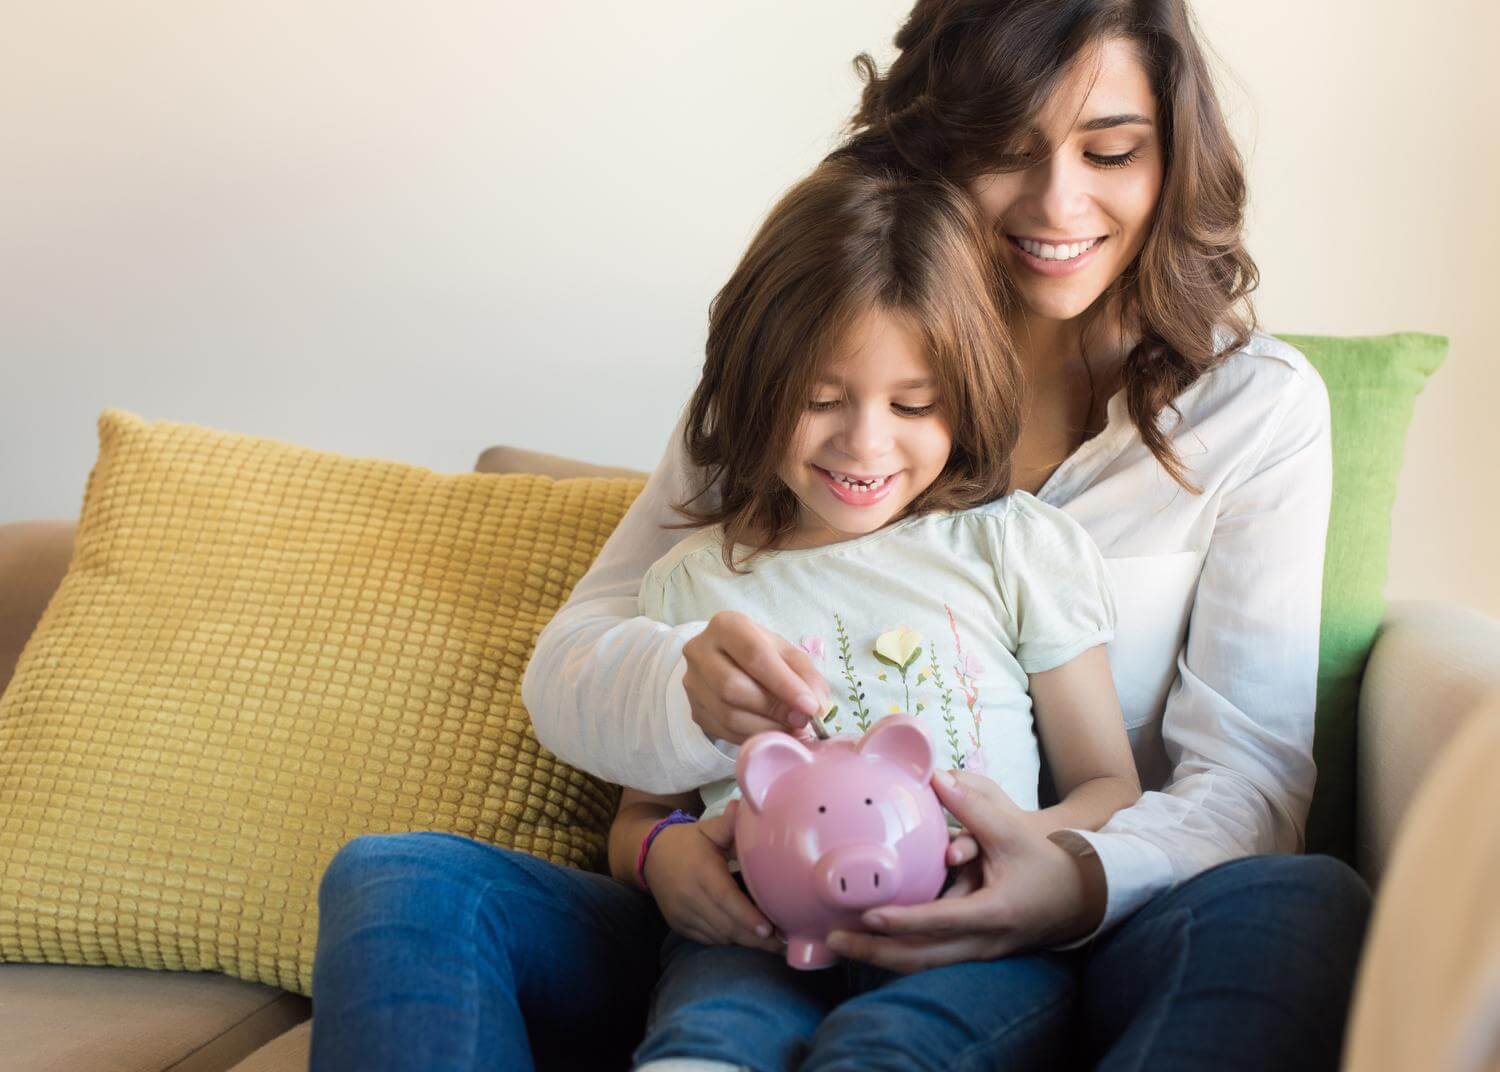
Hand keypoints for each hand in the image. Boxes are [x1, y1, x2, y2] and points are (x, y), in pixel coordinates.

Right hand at [643, 800, 781, 952]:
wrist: (650, 856)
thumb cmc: (688, 842)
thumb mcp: (708, 829)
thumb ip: (729, 823)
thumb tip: (746, 807)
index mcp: (701, 870)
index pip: (725, 898)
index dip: (747, 916)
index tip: (770, 928)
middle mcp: (689, 896)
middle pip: (725, 925)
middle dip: (755, 938)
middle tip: (782, 943)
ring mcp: (682, 914)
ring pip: (719, 936)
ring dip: (744, 940)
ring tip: (771, 942)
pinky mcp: (679, 925)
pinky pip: (708, 940)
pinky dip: (728, 939)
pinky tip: (746, 936)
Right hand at [682, 610, 829, 744]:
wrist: (726, 661)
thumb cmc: (760, 653)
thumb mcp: (785, 653)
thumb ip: (805, 675)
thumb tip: (817, 707)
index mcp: (726, 626)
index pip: (754, 655)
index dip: (785, 684)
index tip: (810, 706)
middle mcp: (700, 651)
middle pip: (733, 687)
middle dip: (774, 708)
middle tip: (802, 720)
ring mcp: (692, 683)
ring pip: (728, 714)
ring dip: (766, 727)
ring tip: (790, 727)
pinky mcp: (694, 710)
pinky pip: (725, 731)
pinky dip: (754, 737)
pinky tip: (771, 732)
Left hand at [825, 770, 1107, 972]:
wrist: (1081, 896)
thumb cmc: (1045, 860)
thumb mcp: (1012, 831)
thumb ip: (973, 807)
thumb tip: (937, 776)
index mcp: (993, 913)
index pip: (941, 922)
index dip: (904, 921)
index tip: (868, 916)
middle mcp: (983, 942)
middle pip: (922, 958)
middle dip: (874, 952)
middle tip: (833, 939)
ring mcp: (978, 954)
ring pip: (922, 965)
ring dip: (879, 957)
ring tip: (838, 943)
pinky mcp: (972, 954)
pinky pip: (930, 960)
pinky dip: (897, 954)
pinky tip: (867, 944)